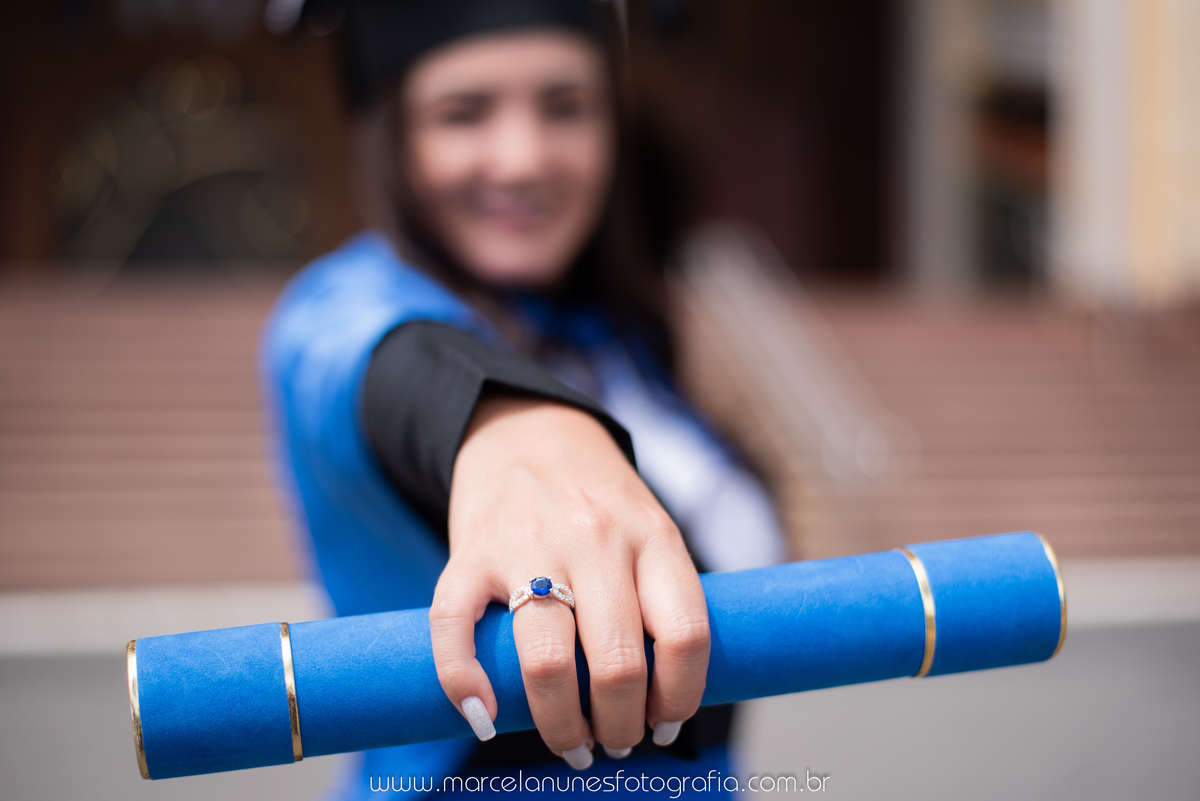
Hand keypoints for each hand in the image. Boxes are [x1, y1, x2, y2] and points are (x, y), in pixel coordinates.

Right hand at [429, 395, 710, 768]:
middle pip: (617, 662)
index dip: (680, 697)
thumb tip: (668, 698)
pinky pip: (455, 629)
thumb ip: (661, 596)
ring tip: (570, 742)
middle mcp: (595, 538)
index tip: (665, 723)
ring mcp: (528, 543)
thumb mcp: (650, 529)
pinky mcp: (470, 552)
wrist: (527, 428)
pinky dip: (464, 684)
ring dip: (561, 725)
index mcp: (652, 536)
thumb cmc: (598, 498)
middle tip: (615, 741)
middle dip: (620, 725)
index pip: (685, 636)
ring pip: (547, 661)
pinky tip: (484, 716)